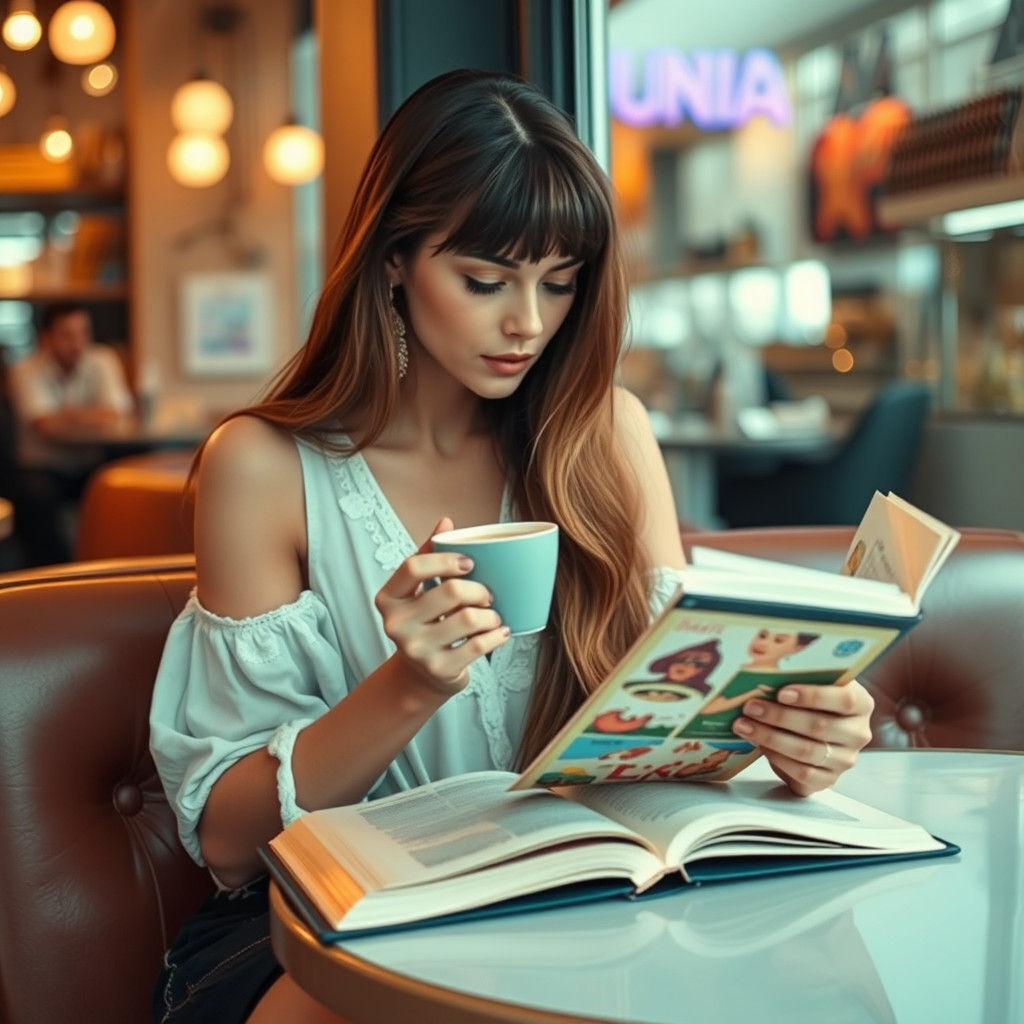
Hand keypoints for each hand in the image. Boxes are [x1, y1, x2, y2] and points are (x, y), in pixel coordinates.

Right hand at [374, 517, 509, 695]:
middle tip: (488, 595)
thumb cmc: (426, 621)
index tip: (470, 563)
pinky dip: (496, 635)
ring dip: (491, 614)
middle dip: (479, 589)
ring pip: (468, 618)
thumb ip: (430, 556)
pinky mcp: (438, 669)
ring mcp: (416, 650)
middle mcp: (395, 624)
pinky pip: (478, 645)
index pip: (413, 567)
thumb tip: (446, 521)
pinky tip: (501, 631)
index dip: (446, 560)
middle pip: (450, 591)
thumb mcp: (420, 590)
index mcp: (388, 597)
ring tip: (494, 615)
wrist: (422, 674)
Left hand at [731, 679, 873, 795]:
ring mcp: (845, 759)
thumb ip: (797, 675)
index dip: (812, 696)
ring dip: (770, 737)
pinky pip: (803, 773)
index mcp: (860, 703)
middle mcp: (858, 733)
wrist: (810, 725)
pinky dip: (777, 758)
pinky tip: (759, 744)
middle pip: (820, 726)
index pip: (844, 699)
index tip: (781, 693)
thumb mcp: (809, 682)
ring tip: (744, 725)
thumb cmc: (807, 697)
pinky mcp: (829, 779)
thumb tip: (763, 668)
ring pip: (808, 751)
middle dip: (779, 716)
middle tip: (750, 707)